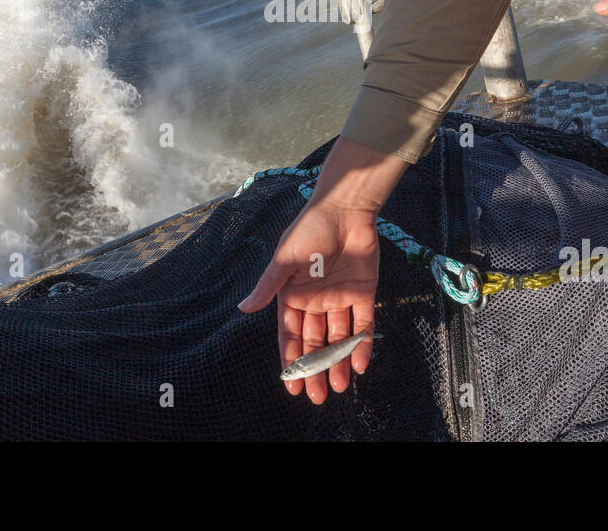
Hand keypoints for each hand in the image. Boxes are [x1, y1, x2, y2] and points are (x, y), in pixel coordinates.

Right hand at [237, 135, 406, 403]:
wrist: (345, 209)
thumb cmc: (308, 231)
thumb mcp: (283, 259)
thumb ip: (268, 287)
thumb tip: (242, 310)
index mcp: (293, 295)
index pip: (290, 335)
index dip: (291, 360)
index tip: (291, 386)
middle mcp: (315, 301)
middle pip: (315, 342)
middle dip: (315, 369)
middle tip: (316, 397)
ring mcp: (340, 298)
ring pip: (339, 337)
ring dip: (338, 362)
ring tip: (338, 388)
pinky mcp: (364, 292)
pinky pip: (363, 323)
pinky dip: (362, 343)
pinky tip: (361, 364)